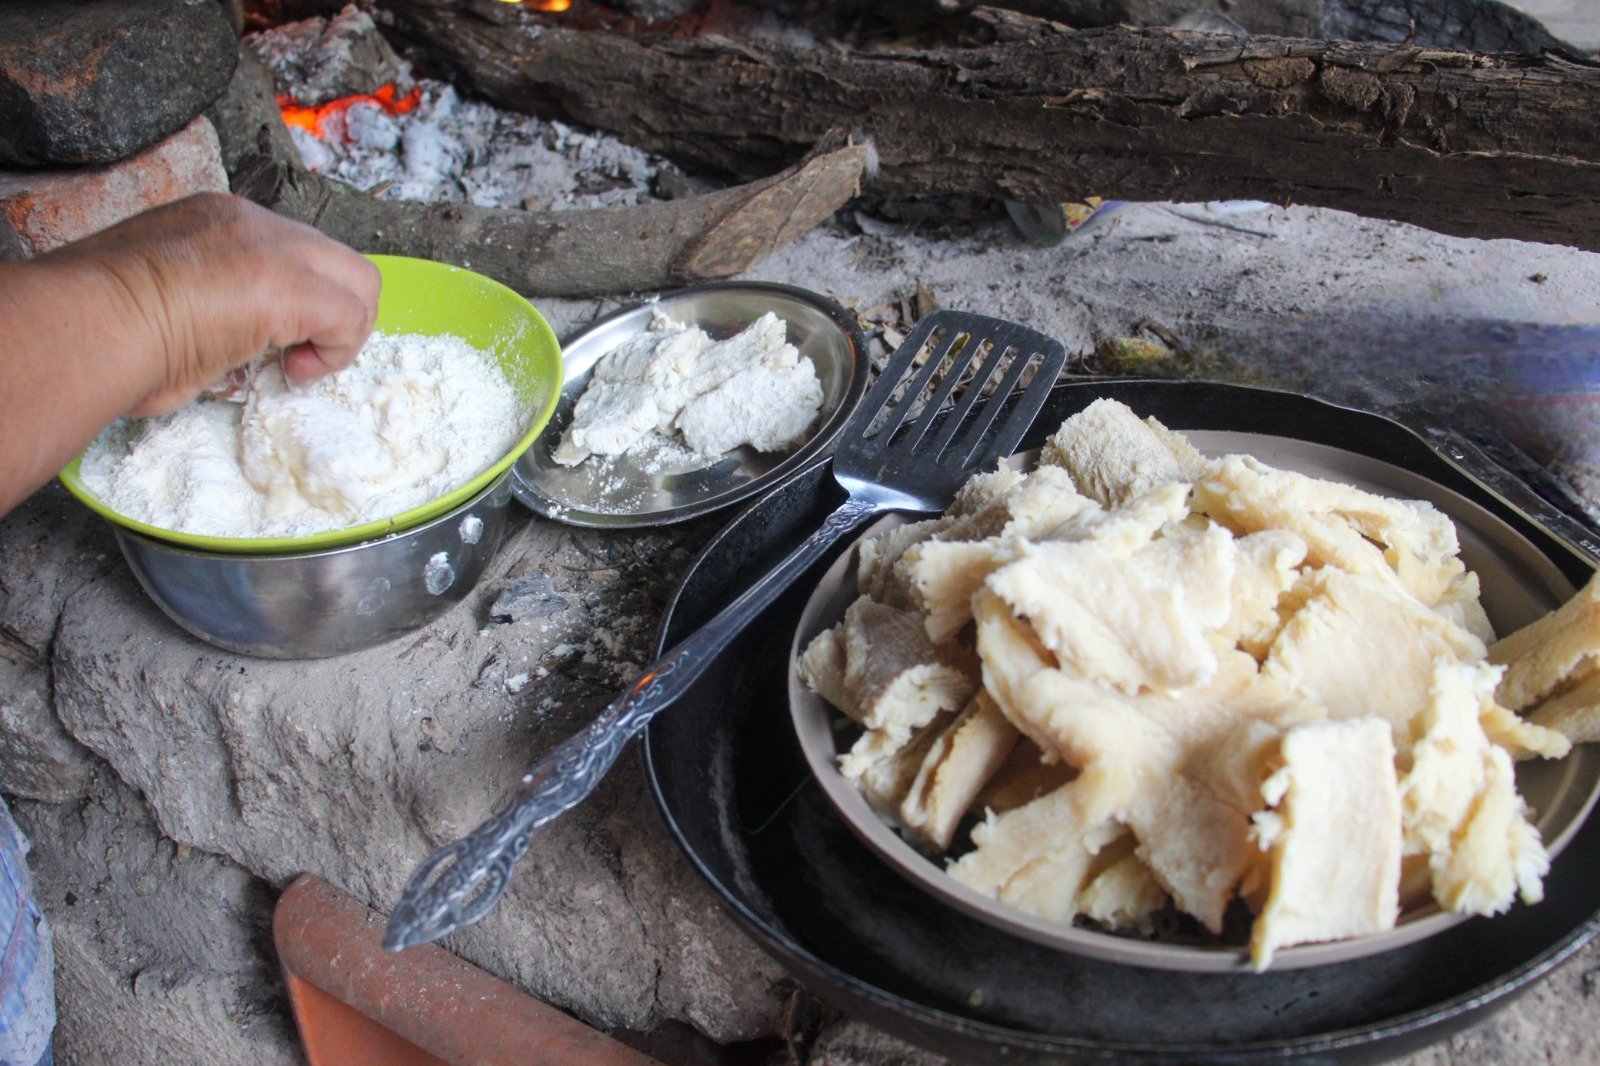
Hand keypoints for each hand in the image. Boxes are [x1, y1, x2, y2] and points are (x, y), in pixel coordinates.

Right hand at [41, 193, 380, 415]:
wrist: (85, 327)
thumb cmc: (105, 328)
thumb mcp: (170, 301)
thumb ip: (217, 307)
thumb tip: (233, 346)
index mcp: (218, 220)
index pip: (293, 253)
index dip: (300, 301)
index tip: (270, 341)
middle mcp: (251, 221)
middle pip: (338, 260)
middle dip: (335, 313)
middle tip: (297, 356)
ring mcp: (273, 246)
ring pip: (358, 281)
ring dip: (342, 332)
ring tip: (296, 365)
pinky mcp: (291, 284)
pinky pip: (352, 315)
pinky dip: (338, 350)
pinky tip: (295, 370)